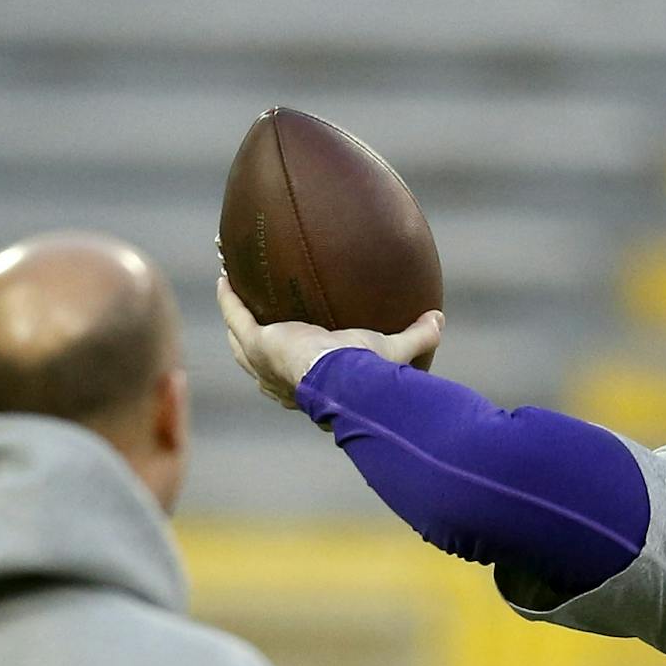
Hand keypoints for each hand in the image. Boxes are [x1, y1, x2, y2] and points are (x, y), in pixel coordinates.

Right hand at [216, 276, 441, 414]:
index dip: (290, 368)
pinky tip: (226, 277)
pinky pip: (236, 316)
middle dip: (250, 343)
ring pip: (239, 342)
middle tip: (250, 321)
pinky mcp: (258, 344)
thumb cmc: (369, 375)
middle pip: (258, 363)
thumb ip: (418, 337)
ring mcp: (265, 364)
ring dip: (234, 318)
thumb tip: (439, 319)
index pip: (295, 381)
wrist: (346, 382)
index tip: (293, 348)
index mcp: (310, 388)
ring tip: (231, 295)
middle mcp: (282, 380)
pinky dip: (230, 298)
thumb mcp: (395, 352)